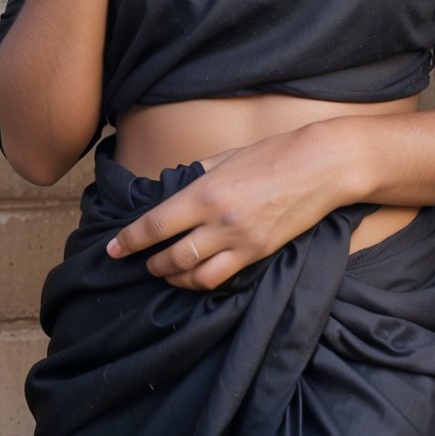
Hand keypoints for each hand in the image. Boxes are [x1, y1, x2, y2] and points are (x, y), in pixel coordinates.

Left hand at [106, 124, 348, 289]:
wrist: (321, 166)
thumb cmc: (274, 154)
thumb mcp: (226, 157)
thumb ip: (195, 176)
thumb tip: (170, 188)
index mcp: (205, 191)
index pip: (155, 224)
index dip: (129, 241)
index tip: (113, 250)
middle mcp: (218, 220)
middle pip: (170, 255)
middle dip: (149, 263)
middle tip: (140, 262)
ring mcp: (240, 241)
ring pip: (192, 273)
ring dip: (172, 277)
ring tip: (165, 272)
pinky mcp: (259, 253)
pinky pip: (221, 278)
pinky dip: (201, 282)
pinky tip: (195, 277)